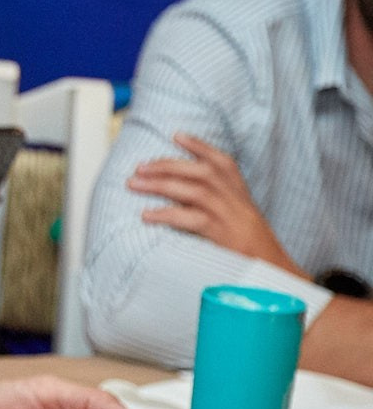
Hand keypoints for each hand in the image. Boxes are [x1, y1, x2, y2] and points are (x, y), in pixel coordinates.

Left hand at [128, 133, 299, 274]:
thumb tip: (179, 195)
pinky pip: (191, 219)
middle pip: (202, 172)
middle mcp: (238, 202)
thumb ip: (219, 206)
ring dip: (160, 184)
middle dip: (168, 165)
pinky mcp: (223, 236)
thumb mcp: (240, 222)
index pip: (223, 163)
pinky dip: (166, 214)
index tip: (176, 135)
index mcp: (242, 196)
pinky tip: (146, 215)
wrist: (275, 274)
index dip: (200, 147)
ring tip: (133, 184)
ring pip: (194, 191)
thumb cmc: (252, 251)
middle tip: (139, 167)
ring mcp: (231, 217)